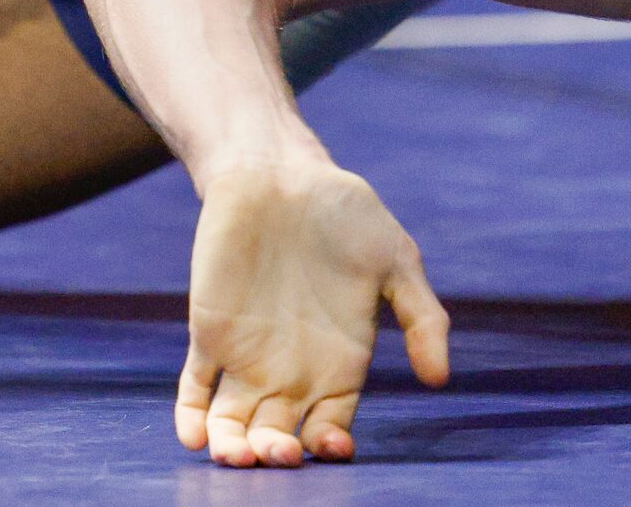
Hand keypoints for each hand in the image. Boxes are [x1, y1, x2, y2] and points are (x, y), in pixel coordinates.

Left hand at [178, 160, 449, 466]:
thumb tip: (440, 377)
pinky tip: (195, 433)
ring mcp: (247, 355)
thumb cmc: (346, 214)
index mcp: (339, 360)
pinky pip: (195, 388)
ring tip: (237, 454)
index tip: (330, 445)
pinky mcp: (210, 335)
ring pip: (235, 424)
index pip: (330, 425)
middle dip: (278, 457)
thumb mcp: (396, 259)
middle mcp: (292, 370)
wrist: (283, 173)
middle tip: (280, 454)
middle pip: (280, 435)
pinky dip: (190, 418)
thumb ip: (421, 316)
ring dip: (233, 450)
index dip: (329, 446)